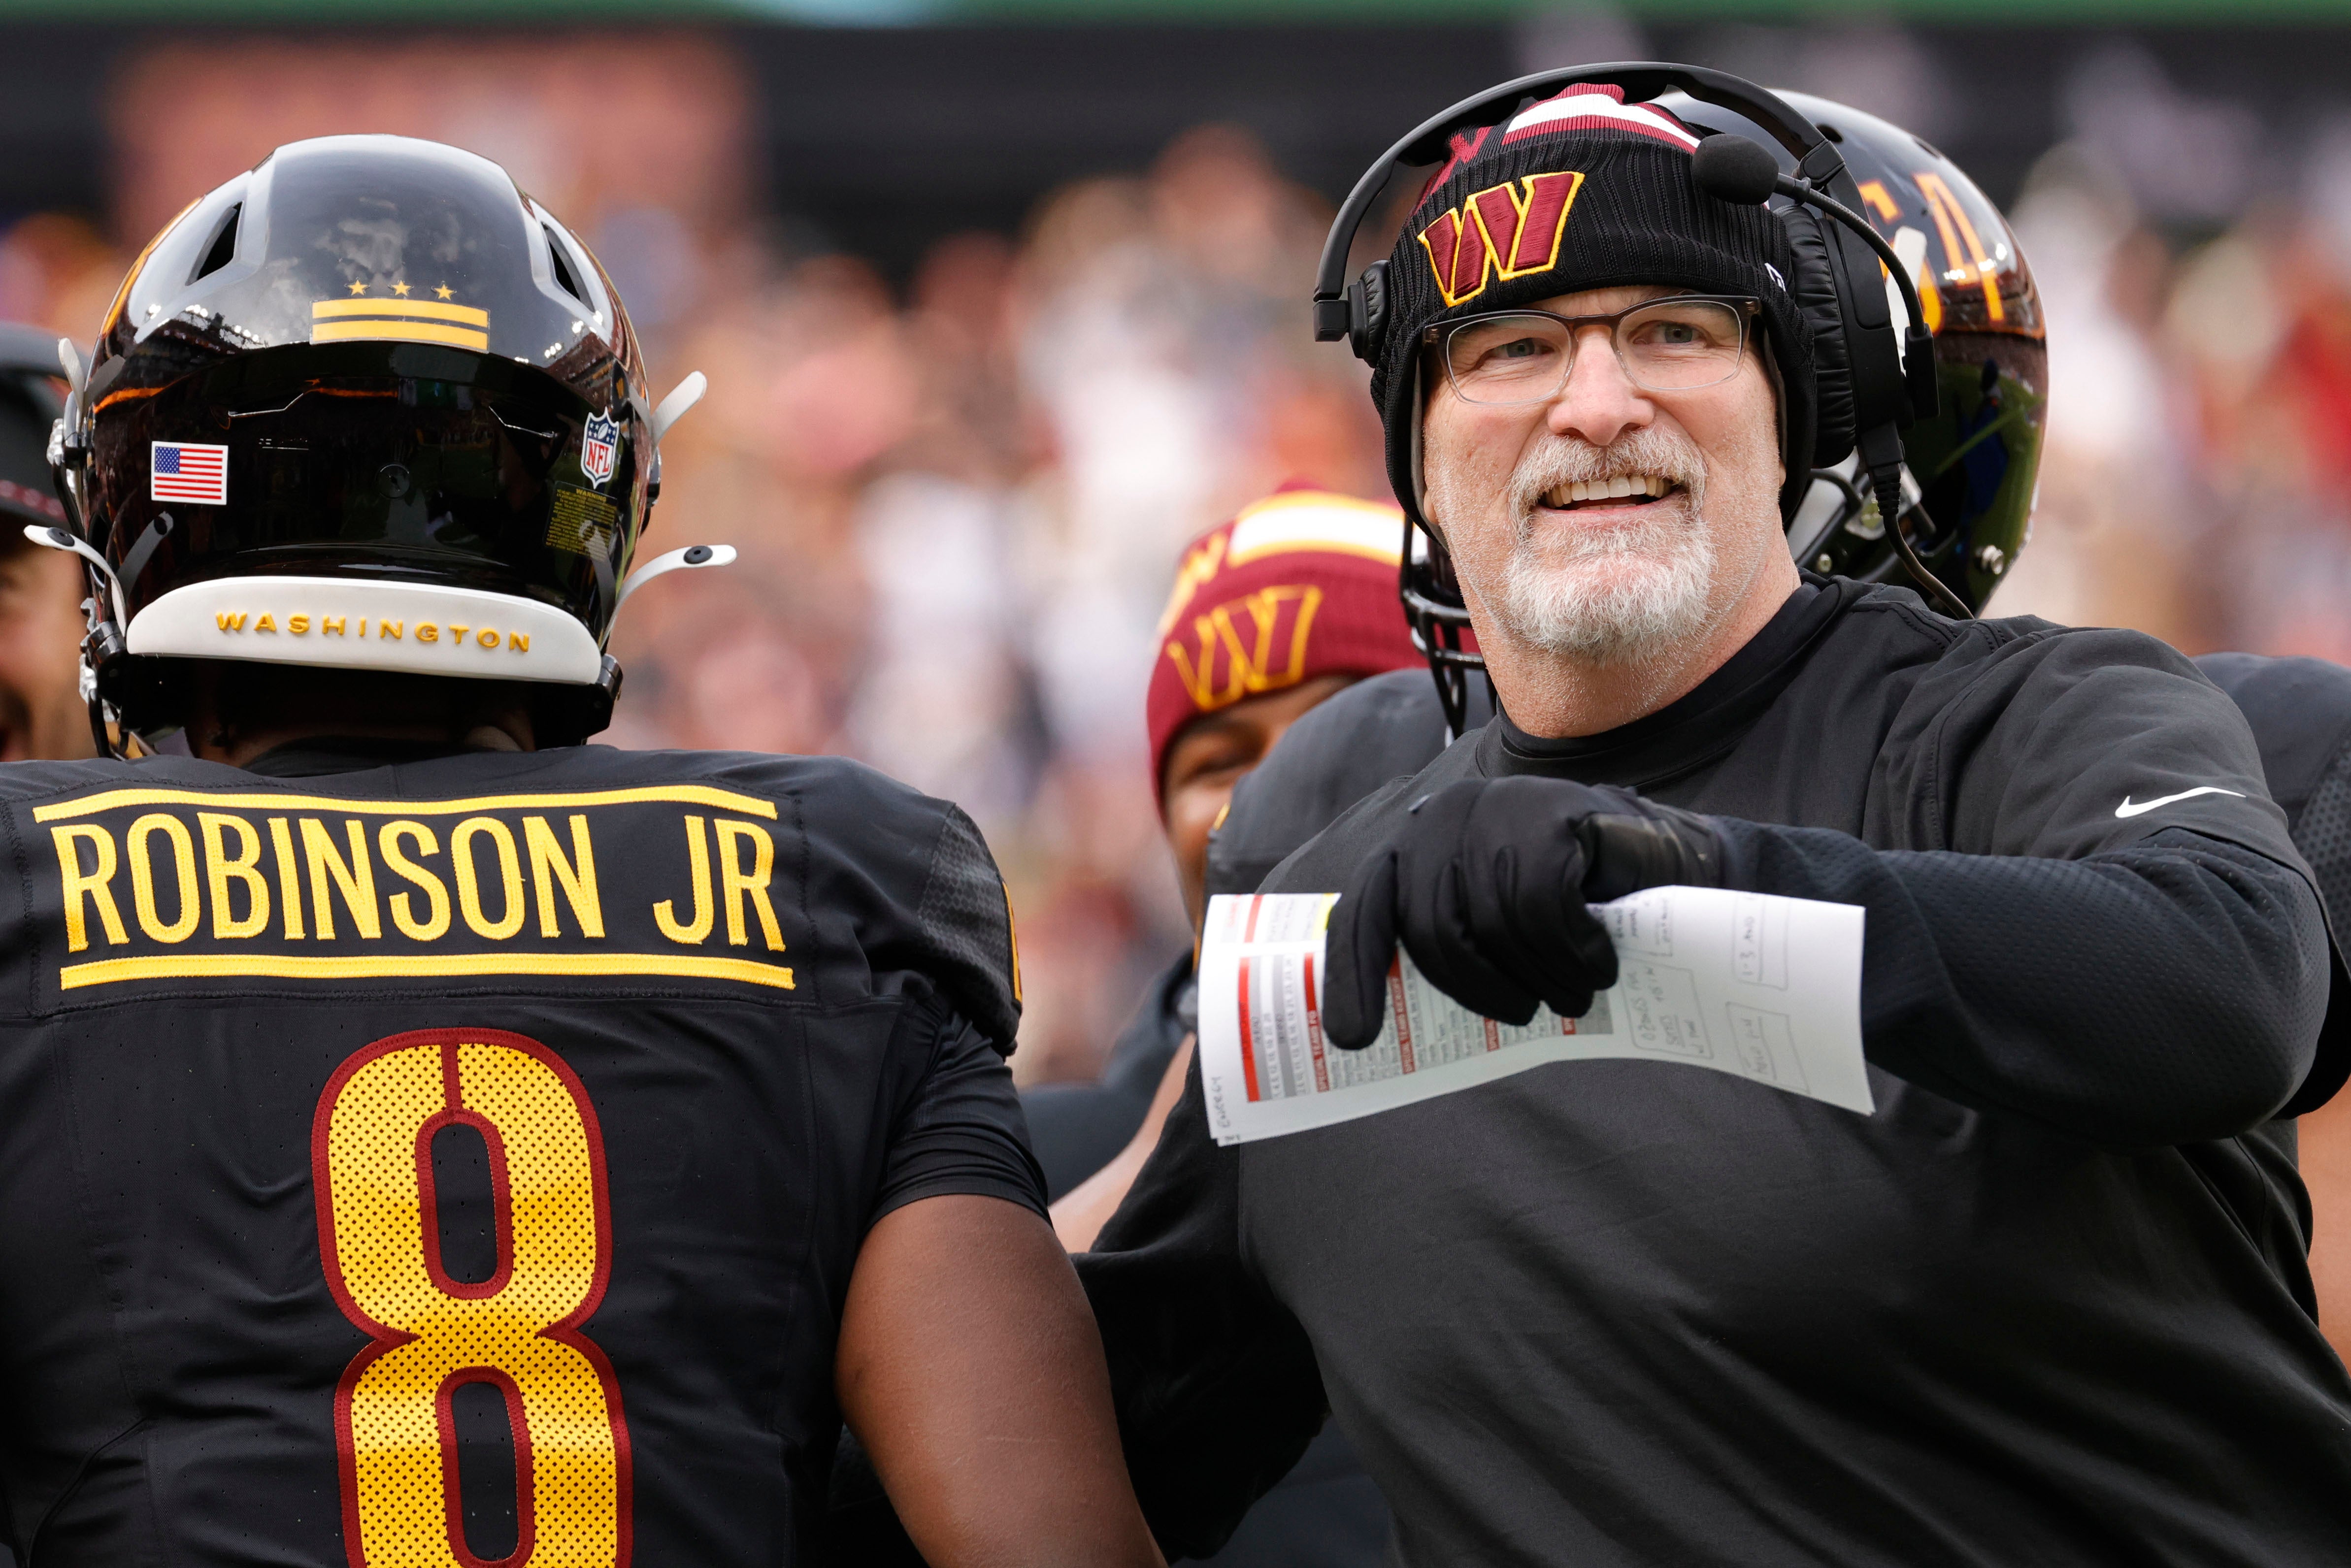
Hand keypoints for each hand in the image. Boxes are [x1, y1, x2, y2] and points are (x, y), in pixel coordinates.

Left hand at [1321, 776, 1726, 1049]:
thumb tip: (1397, 1030)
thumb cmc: (1568, 906)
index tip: (1353, 1039)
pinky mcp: (1547, 814)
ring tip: (1574, 993)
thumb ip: (1449, 946)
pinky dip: (1572, 952)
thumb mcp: (1493, 923)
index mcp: (1414, 850)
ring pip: (1494, 924)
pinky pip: (1543, 908)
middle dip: (1481, 990)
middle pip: (1434, 931)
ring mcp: (1494, 810)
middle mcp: (1442, 820)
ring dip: (1541, 978)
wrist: (1661, 861)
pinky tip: (1598, 964)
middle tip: (1524, 1013)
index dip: (1352, 976)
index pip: (1365, 912)